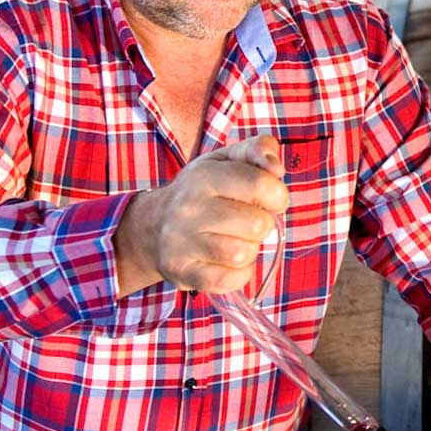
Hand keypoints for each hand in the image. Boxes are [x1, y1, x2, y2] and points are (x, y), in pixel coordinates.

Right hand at [114, 134, 288, 296]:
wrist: (152, 225)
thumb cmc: (202, 191)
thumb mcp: (227, 159)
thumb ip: (258, 150)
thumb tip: (276, 169)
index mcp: (204, 176)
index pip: (261, 185)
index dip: (277, 196)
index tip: (270, 200)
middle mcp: (188, 208)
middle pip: (257, 225)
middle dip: (262, 225)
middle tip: (247, 221)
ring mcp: (181, 242)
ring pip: (243, 254)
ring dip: (249, 250)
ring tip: (236, 239)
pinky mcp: (182, 272)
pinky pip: (229, 280)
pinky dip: (238, 274)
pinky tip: (227, 262)